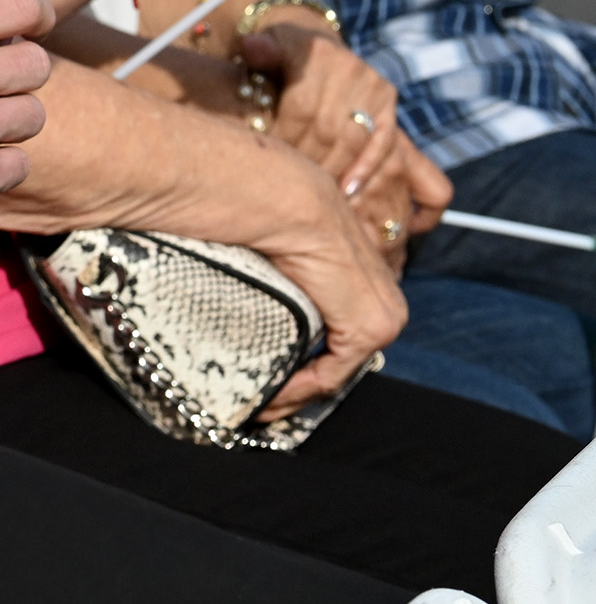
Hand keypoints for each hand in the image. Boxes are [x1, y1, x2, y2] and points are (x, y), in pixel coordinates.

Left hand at [243, 25, 401, 201]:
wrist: (307, 43)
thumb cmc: (273, 55)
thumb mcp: (261, 47)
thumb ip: (258, 51)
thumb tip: (252, 48)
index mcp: (317, 52)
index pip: (302, 107)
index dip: (285, 139)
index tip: (271, 163)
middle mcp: (350, 67)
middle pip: (328, 127)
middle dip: (307, 160)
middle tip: (290, 187)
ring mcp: (373, 84)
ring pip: (354, 138)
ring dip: (334, 169)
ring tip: (314, 195)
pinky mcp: (388, 100)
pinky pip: (383, 141)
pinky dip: (366, 168)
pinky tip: (348, 191)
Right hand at [244, 153, 406, 418]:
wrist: (280, 198)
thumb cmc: (263, 209)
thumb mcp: (271, 246)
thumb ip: (273, 269)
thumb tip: (221, 288)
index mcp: (355, 272)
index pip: (330, 330)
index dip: (294, 359)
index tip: (257, 376)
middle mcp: (378, 294)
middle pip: (332, 356)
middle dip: (292, 383)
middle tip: (252, 401)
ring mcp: (382, 314)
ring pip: (334, 368)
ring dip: (293, 391)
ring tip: (253, 405)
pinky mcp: (371, 328)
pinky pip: (333, 374)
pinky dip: (298, 389)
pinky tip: (265, 397)